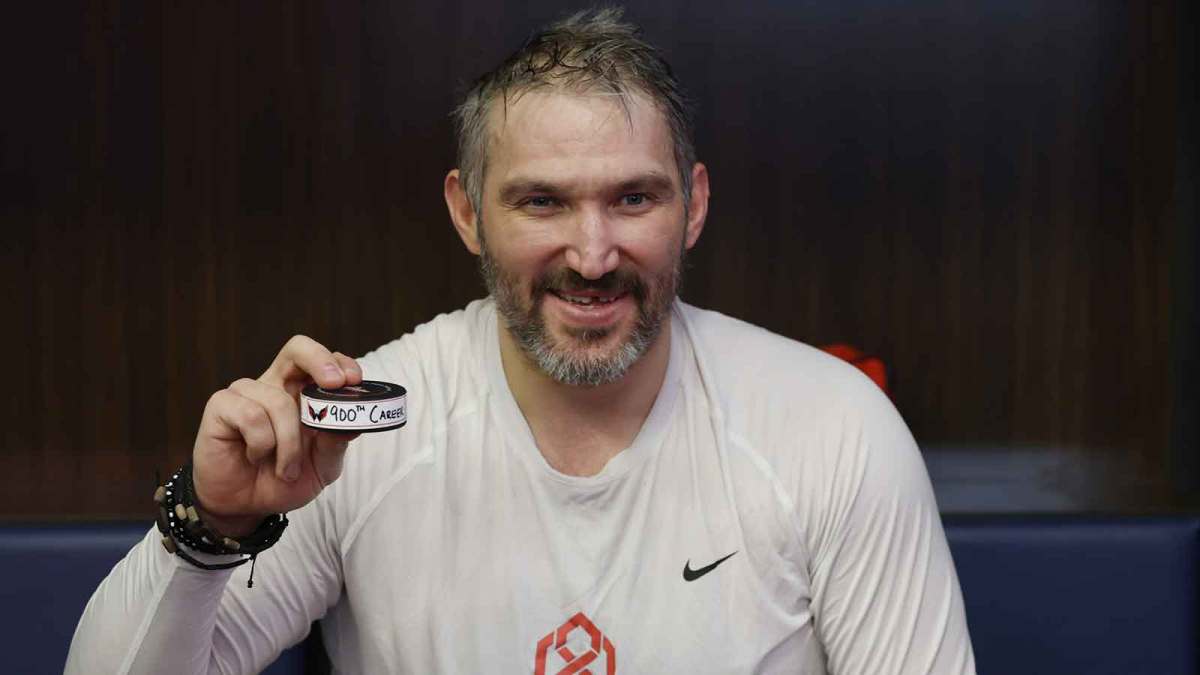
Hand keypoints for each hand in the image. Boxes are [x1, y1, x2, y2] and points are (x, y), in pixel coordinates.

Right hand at [191, 335, 361, 535]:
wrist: (246, 507)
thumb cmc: (284, 479)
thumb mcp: (322, 466)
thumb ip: (336, 443)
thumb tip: (354, 422)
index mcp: (304, 393)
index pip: (325, 361)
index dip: (340, 363)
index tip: (353, 380)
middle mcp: (276, 385)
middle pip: (297, 349)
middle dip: (320, 360)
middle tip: (335, 383)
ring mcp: (247, 393)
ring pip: (279, 401)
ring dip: (289, 443)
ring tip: (287, 469)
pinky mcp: (221, 405)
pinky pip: (250, 415)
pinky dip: (261, 444)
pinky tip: (254, 457)